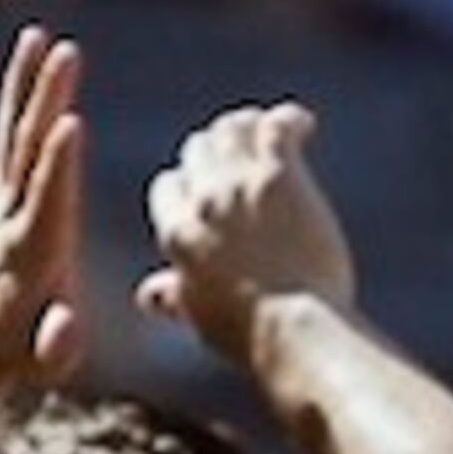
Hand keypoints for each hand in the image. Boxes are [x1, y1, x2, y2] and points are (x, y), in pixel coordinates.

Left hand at [0, 26, 88, 453]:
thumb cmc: (11, 358)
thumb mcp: (37, 365)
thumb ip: (53, 348)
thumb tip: (62, 335)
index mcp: (26, 259)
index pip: (45, 206)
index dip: (56, 168)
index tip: (68, 124)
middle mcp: (9, 221)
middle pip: (28, 155)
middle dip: (45, 105)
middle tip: (65, 56)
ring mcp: (3, 203)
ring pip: (17, 135)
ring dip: (31, 85)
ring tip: (46, 39)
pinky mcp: (3, 193)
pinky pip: (13, 136)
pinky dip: (22, 97)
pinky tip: (36, 61)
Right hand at [141, 102, 360, 367]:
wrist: (292, 328)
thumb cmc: (251, 333)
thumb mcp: (201, 315)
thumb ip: (175, 296)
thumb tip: (148, 295)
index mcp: (176, 233)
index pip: (169, 186)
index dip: (188, 184)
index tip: (209, 189)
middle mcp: (202, 201)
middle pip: (199, 150)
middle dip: (219, 150)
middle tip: (244, 153)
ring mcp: (239, 184)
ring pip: (232, 129)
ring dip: (250, 127)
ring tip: (270, 130)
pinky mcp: (278, 176)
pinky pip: (275, 127)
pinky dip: (289, 120)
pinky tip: (304, 125)